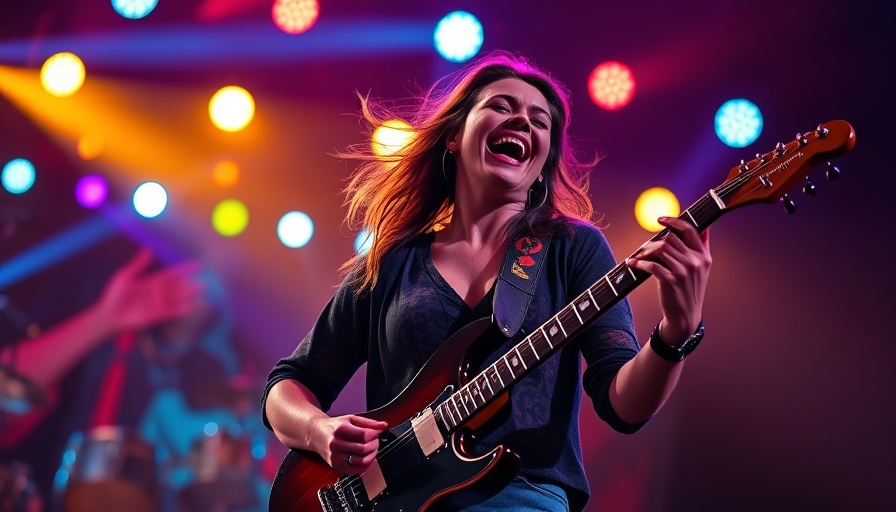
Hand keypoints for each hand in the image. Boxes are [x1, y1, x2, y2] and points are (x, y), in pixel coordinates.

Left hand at [95, 248, 205, 331]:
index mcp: (153, 281)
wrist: (109, 314)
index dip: (185, 269)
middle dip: (191, 284)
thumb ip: (139, 264)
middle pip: (179, 286)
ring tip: (202, 290)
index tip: (198, 265)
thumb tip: (148, 249)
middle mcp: (159, 292)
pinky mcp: (157, 315)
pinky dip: (182, 309)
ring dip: (190, 294)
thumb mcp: (125, 276)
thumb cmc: (115, 295)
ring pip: (178, 297)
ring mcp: (159, 303)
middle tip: (205, 282)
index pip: (173, 274)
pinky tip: (191, 306)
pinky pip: (172, 311)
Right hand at [313, 414, 388, 474]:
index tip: (378, 432)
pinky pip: (356, 470)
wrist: (316, 434)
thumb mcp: (351, 419)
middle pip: (363, 449)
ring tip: (372, 449)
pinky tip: (366, 458)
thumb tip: (384, 425)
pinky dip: (366, 466)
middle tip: (376, 441)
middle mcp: (336, 444)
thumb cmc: (334, 427)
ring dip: (372, 456)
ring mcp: (335, 457)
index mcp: (340, 430)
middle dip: (375, 445)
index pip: (364, 435)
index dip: (375, 434)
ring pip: (361, 461)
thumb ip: (368, 422)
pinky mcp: (336, 467)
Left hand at [626, 217, 711, 342]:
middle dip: (653, 241)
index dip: (674, 221)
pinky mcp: (670, 280)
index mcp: (704, 256)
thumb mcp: (702, 269)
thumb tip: (704, 227)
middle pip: (670, 239)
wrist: (685, 316)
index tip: (660, 220)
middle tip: (644, 248)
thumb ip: (702, 248)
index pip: (690, 230)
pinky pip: (651, 264)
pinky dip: (639, 263)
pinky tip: (632, 264)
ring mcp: (683, 271)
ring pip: (660, 249)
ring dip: (645, 251)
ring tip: (638, 256)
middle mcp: (695, 262)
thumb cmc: (689, 290)